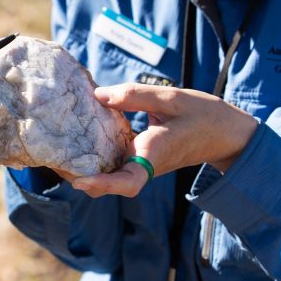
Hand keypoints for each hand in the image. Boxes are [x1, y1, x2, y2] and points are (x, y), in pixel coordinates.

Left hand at [71, 83, 257, 197]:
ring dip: (88, 171)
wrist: (225, 134)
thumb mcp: (171, 97)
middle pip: (111, 184)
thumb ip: (134, 96)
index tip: (80, 181)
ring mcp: (144, 165)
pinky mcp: (142, 159)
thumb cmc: (202, 114)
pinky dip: (98, 159)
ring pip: (112, 176)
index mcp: (154, 153)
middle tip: (56, 164)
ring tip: (61, 156)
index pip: (128, 181)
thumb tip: (97, 95)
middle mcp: (146, 164)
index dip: (103, 185)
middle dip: (84, 180)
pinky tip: (82, 142)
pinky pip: (117, 165)